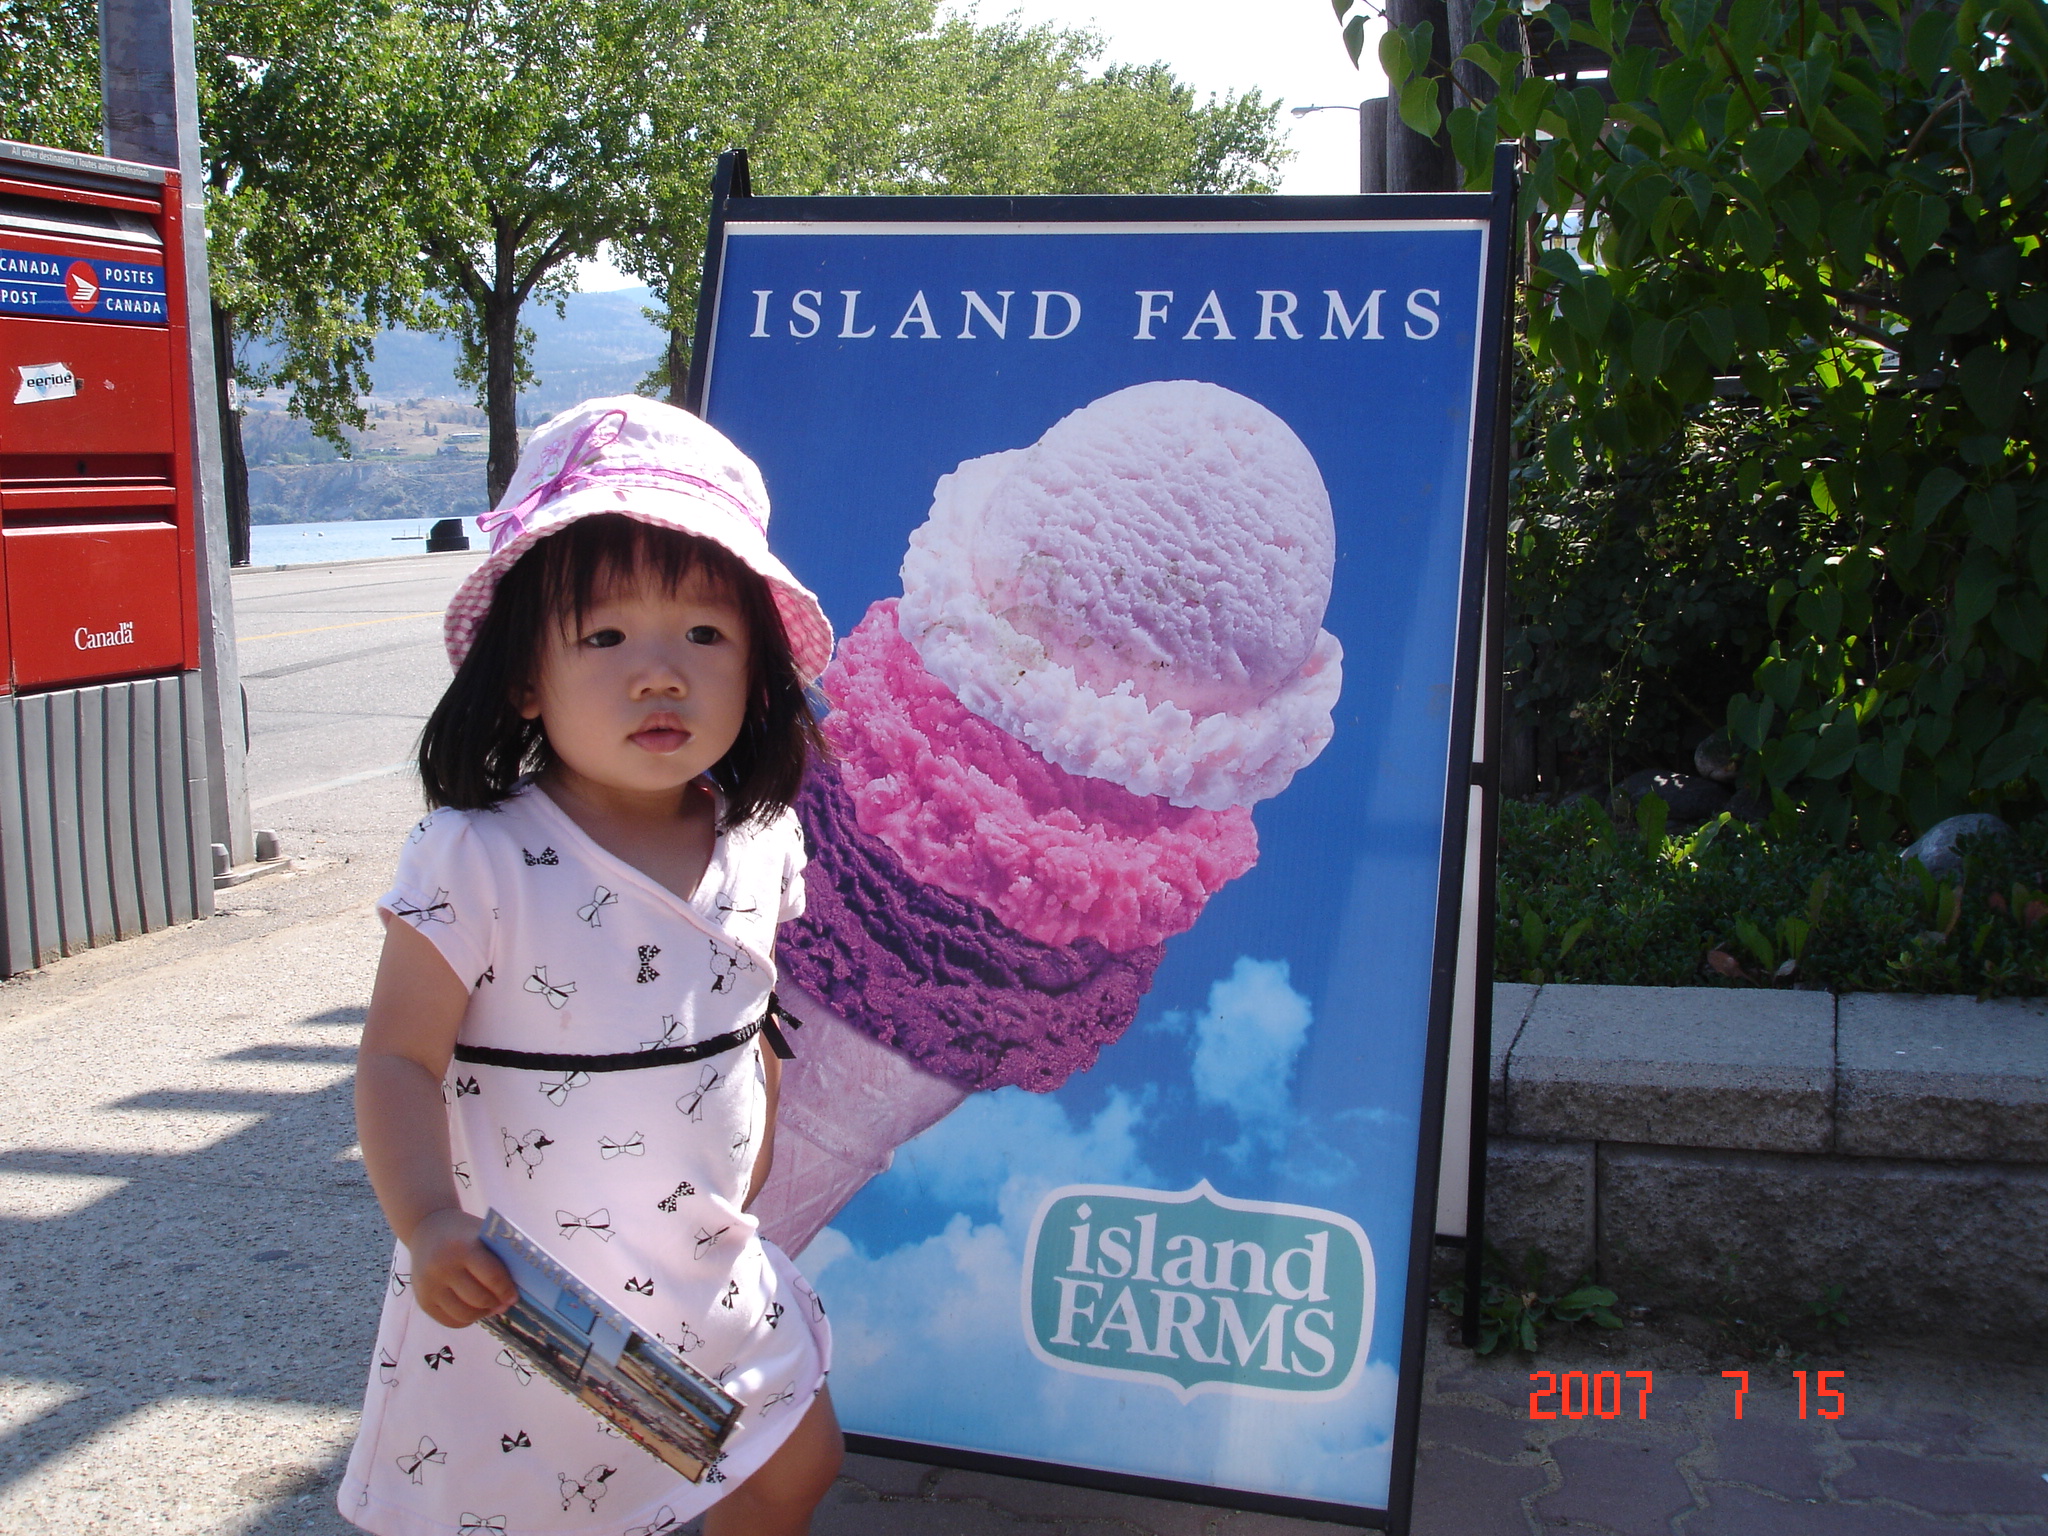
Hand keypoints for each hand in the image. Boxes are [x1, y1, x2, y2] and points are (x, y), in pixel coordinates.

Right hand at [405, 1208, 517, 1327]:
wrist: (427, 1229)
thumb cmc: (463, 1233)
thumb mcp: (481, 1234)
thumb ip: (498, 1257)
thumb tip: (515, 1291)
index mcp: (462, 1248)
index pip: (491, 1276)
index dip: (506, 1290)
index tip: (514, 1297)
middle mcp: (442, 1268)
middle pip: (478, 1299)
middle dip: (496, 1304)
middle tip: (503, 1304)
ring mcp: (429, 1286)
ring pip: (464, 1315)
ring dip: (482, 1314)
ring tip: (489, 1307)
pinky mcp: (422, 1300)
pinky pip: (449, 1321)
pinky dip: (466, 1320)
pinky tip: (473, 1310)